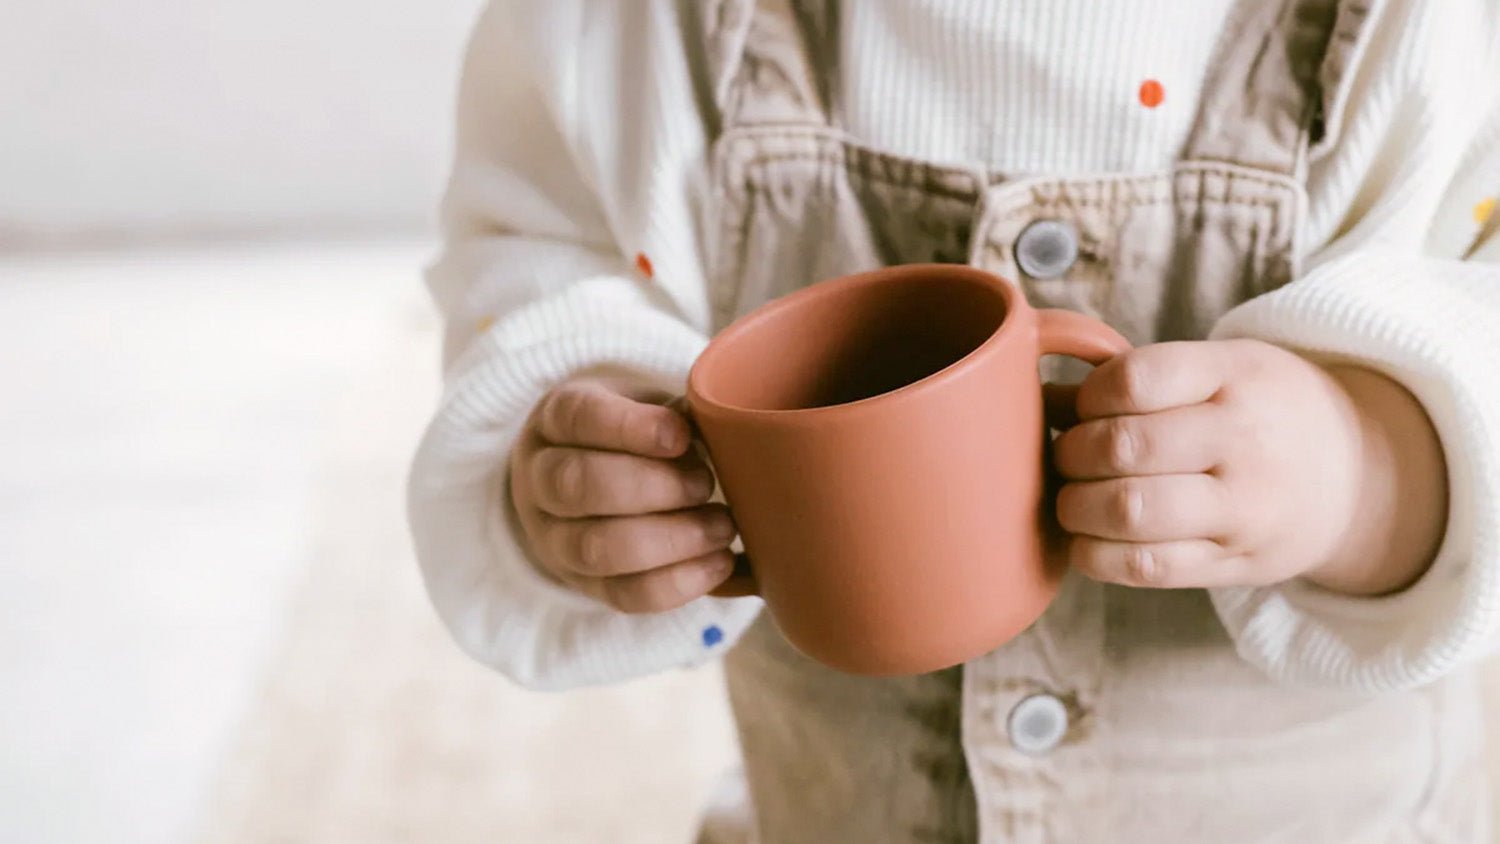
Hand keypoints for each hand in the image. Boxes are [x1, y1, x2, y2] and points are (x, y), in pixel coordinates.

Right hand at [510, 375, 736, 612]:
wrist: (584, 483)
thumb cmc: (629, 435)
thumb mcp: (642, 404)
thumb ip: (674, 411)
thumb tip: (721, 426)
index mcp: (555, 419)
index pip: (577, 418)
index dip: (629, 428)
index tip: (681, 436)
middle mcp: (540, 479)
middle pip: (578, 486)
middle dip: (653, 487)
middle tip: (705, 483)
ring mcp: (554, 539)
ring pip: (596, 549)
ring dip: (671, 539)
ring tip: (721, 526)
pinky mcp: (584, 585)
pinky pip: (624, 594)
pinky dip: (679, 582)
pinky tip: (719, 562)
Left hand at [1051, 339, 1446, 594]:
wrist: (1357, 474)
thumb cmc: (1259, 409)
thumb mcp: (1220, 367)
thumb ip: (1136, 377)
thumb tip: (1039, 397)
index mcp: (1236, 376)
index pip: (1135, 379)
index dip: (1089, 396)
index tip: (1085, 407)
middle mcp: (1245, 440)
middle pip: (1123, 448)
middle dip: (1070, 455)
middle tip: (1066, 457)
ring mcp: (1244, 508)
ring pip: (1129, 511)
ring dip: (1075, 507)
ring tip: (1073, 499)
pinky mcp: (1235, 564)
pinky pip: (1146, 566)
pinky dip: (1096, 556)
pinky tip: (1088, 539)